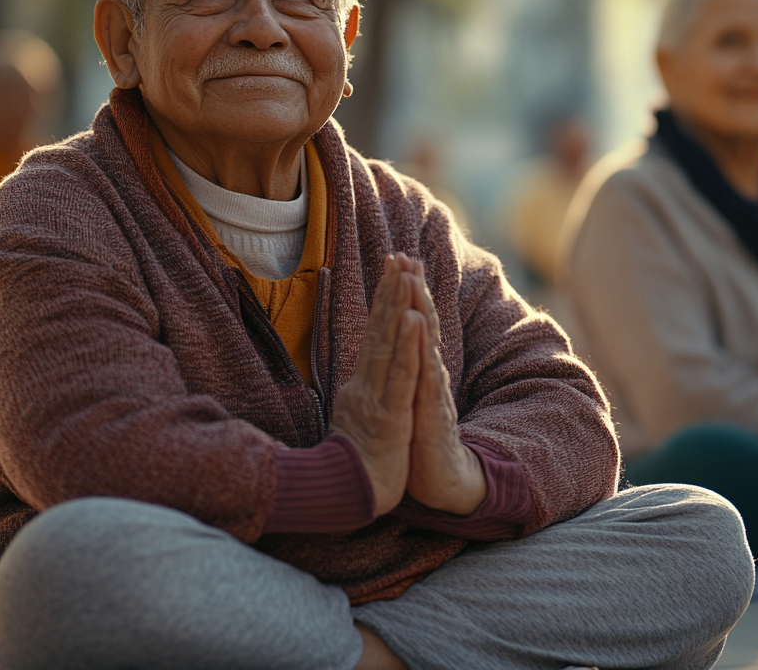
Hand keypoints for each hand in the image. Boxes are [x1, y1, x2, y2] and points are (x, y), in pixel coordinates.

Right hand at [329, 254, 421, 515]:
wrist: (343, 503)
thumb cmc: (354, 464)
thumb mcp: (357, 419)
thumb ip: (360, 392)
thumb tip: (358, 373)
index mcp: (362, 385)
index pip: (375, 334)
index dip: (384, 299)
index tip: (393, 267)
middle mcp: (365, 385)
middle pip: (380, 330)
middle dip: (390, 290)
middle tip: (398, 254)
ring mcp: (375, 399)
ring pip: (389, 345)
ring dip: (397, 307)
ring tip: (405, 274)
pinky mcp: (389, 418)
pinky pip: (401, 378)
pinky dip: (409, 348)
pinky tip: (415, 321)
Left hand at [398, 257, 487, 514]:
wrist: (441, 480)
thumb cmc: (418, 441)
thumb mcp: (402, 400)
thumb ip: (399, 373)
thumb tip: (388, 350)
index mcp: (415, 369)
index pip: (409, 323)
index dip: (402, 291)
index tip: (395, 260)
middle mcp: (426, 372)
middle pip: (420, 321)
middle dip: (412, 286)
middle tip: (404, 254)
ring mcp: (432, 388)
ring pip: (424, 340)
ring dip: (419, 306)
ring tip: (412, 277)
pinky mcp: (432, 408)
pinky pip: (425, 372)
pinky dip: (420, 346)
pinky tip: (418, 323)